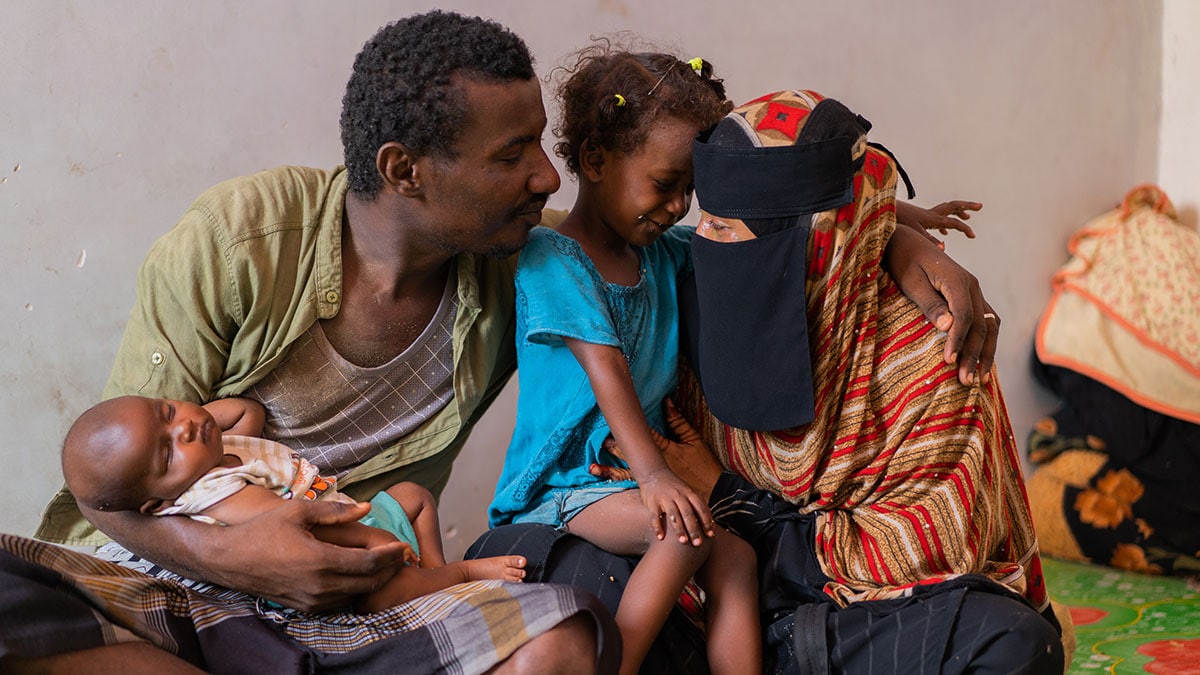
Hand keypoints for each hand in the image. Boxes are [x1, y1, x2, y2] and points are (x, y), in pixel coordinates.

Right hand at [212, 499, 409, 609]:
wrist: (229, 560)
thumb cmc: (263, 531)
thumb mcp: (298, 512)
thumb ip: (336, 511)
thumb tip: (366, 507)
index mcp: (320, 561)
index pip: (369, 563)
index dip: (391, 555)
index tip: (404, 545)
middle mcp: (319, 586)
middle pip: (369, 582)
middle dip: (390, 568)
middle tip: (403, 555)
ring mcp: (312, 600)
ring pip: (356, 593)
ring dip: (374, 579)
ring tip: (386, 562)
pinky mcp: (305, 608)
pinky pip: (340, 600)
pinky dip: (355, 588)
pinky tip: (360, 573)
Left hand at [590, 399, 723, 499]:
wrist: (714, 493)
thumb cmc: (704, 466)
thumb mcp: (694, 441)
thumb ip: (678, 421)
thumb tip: (667, 401)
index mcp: (664, 451)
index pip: (642, 437)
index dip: (626, 430)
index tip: (610, 425)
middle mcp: (655, 465)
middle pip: (630, 455)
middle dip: (613, 448)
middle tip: (596, 442)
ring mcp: (653, 481)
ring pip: (626, 475)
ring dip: (608, 470)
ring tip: (592, 467)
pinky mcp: (654, 494)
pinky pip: (633, 489)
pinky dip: (619, 486)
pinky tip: (605, 487)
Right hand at [638, 467, 714, 546]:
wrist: (653, 473)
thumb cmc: (674, 487)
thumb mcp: (688, 491)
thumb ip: (697, 504)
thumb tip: (711, 523)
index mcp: (689, 493)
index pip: (700, 508)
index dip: (706, 521)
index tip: (710, 535)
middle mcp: (678, 495)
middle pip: (688, 513)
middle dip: (694, 529)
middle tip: (698, 544)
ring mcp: (665, 498)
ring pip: (673, 515)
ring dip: (679, 529)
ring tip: (683, 542)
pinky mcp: (652, 502)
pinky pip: (655, 516)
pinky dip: (657, 527)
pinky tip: (660, 537)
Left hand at [884, 225, 998, 385]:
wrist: (907, 242)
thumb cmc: (904, 262)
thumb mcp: (911, 283)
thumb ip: (930, 304)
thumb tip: (949, 326)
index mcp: (958, 281)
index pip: (965, 318)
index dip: (958, 342)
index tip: (948, 362)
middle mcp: (973, 286)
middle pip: (981, 326)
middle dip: (974, 355)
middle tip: (966, 381)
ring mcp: (975, 291)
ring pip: (990, 326)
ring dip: (986, 352)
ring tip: (979, 378)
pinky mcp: (971, 297)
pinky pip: (986, 322)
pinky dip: (986, 341)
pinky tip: (981, 359)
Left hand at [895, 200, 979, 247]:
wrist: (881, 210)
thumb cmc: (896, 221)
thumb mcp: (913, 233)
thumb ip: (928, 241)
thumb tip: (943, 248)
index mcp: (932, 219)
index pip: (953, 222)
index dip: (964, 229)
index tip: (973, 236)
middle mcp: (930, 214)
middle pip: (953, 206)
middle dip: (967, 206)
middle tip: (980, 206)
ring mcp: (924, 214)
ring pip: (945, 210)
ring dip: (957, 212)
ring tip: (966, 216)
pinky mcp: (917, 217)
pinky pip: (936, 216)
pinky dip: (943, 222)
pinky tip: (943, 230)